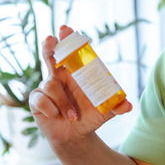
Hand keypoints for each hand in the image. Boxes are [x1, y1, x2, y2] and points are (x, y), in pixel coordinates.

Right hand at [28, 25, 132, 147]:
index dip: (68, 39)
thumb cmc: (90, 116)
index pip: (71, 52)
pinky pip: (41, 99)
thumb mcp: (105, 111)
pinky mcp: (36, 100)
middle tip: (51, 39)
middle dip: (50, 46)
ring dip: (62, 101)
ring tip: (72, 115)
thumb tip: (128, 106)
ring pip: (50, 84)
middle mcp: (59, 76)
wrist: (76, 135)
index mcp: (76, 72)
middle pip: (50, 55)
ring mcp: (46, 87)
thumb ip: (116, 106)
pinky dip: (53, 109)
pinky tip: (58, 116)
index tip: (67, 29)